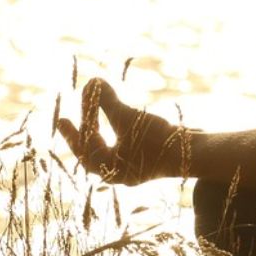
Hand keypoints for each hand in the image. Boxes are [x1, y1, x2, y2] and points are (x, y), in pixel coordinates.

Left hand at [57, 78, 191, 184]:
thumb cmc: (156, 140)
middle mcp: (120, 173)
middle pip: (95, 152)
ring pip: (111, 150)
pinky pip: (127, 147)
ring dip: (103, 132)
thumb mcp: (128, 118)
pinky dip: (120, 134)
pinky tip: (122, 122)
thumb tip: (92, 81)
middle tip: (70, 119)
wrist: (193, 153)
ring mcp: (136, 169)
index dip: (72, 132)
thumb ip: (106, 102)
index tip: (62, 118)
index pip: (85, 149)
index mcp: (108, 170)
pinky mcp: (150, 161)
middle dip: (87, 132)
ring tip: (96, 119)